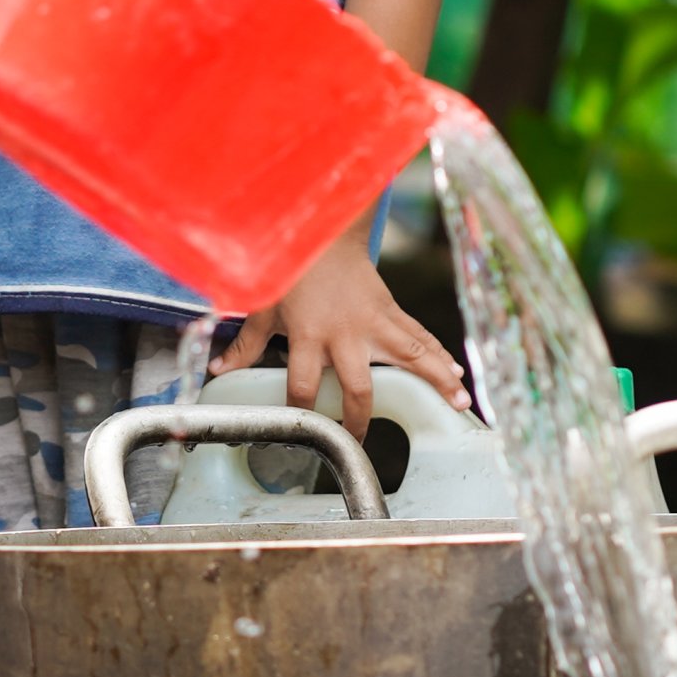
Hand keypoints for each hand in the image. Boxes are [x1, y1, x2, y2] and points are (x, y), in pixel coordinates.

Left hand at [215, 247, 466, 436]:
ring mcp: (374, 322)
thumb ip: (246, 344)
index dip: (302, 411)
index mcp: (309, 334)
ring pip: (409, 357)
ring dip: (434, 381)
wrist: (324, 231)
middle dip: (361, 418)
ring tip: (457, 405)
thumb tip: (218, 370)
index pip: (303, 385)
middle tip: (362, 444)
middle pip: (359, 386)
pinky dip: (439, 355)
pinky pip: (419, 336)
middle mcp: (346, 332)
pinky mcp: (391, 311)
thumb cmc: (291, 270)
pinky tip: (457, 375)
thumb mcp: (263, 307)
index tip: (302, 434)